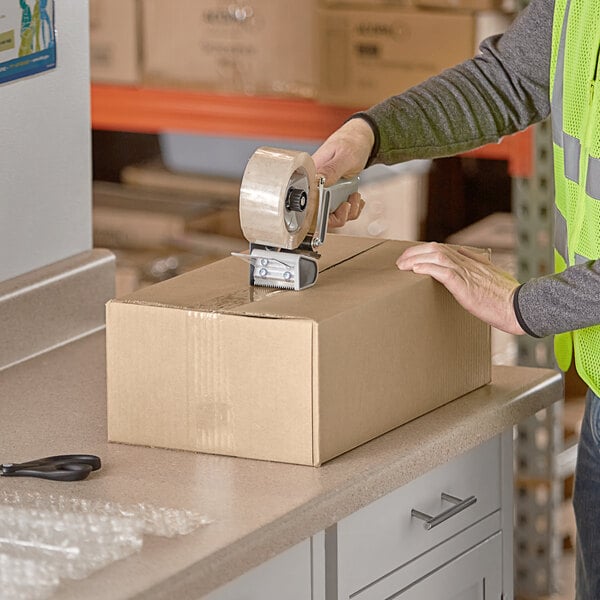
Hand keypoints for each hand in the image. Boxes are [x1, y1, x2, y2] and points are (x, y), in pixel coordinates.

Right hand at [312, 118, 373, 228]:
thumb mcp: (344, 155)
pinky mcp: (335, 194)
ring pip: (332, 215)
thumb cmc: (351, 142)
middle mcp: (316, 186)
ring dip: (348, 212)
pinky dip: (352, 209)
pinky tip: (357, 198)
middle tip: (348, 204)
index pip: (308, 205)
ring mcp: (326, 191)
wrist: (361, 139)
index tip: (336, 210)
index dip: (320, 216)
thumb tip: (318, 182)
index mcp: (311, 176)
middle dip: (338, 216)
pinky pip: (341, 210)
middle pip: (319, 216)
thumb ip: (331, 169)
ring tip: (356, 197)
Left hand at [396, 242, 525, 334]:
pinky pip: (443, 271)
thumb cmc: (509, 297)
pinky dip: (427, 268)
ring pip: (437, 256)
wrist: (521, 307)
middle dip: (415, 252)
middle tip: (401, 261)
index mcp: (475, 261)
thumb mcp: (495, 276)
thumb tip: (472, 256)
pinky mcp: (465, 284)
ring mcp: (467, 272)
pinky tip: (415, 269)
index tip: (414, 257)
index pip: (445, 249)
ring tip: (403, 265)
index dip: (426, 251)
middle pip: (436, 248)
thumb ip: (482, 266)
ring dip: (416, 259)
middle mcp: (469, 263)